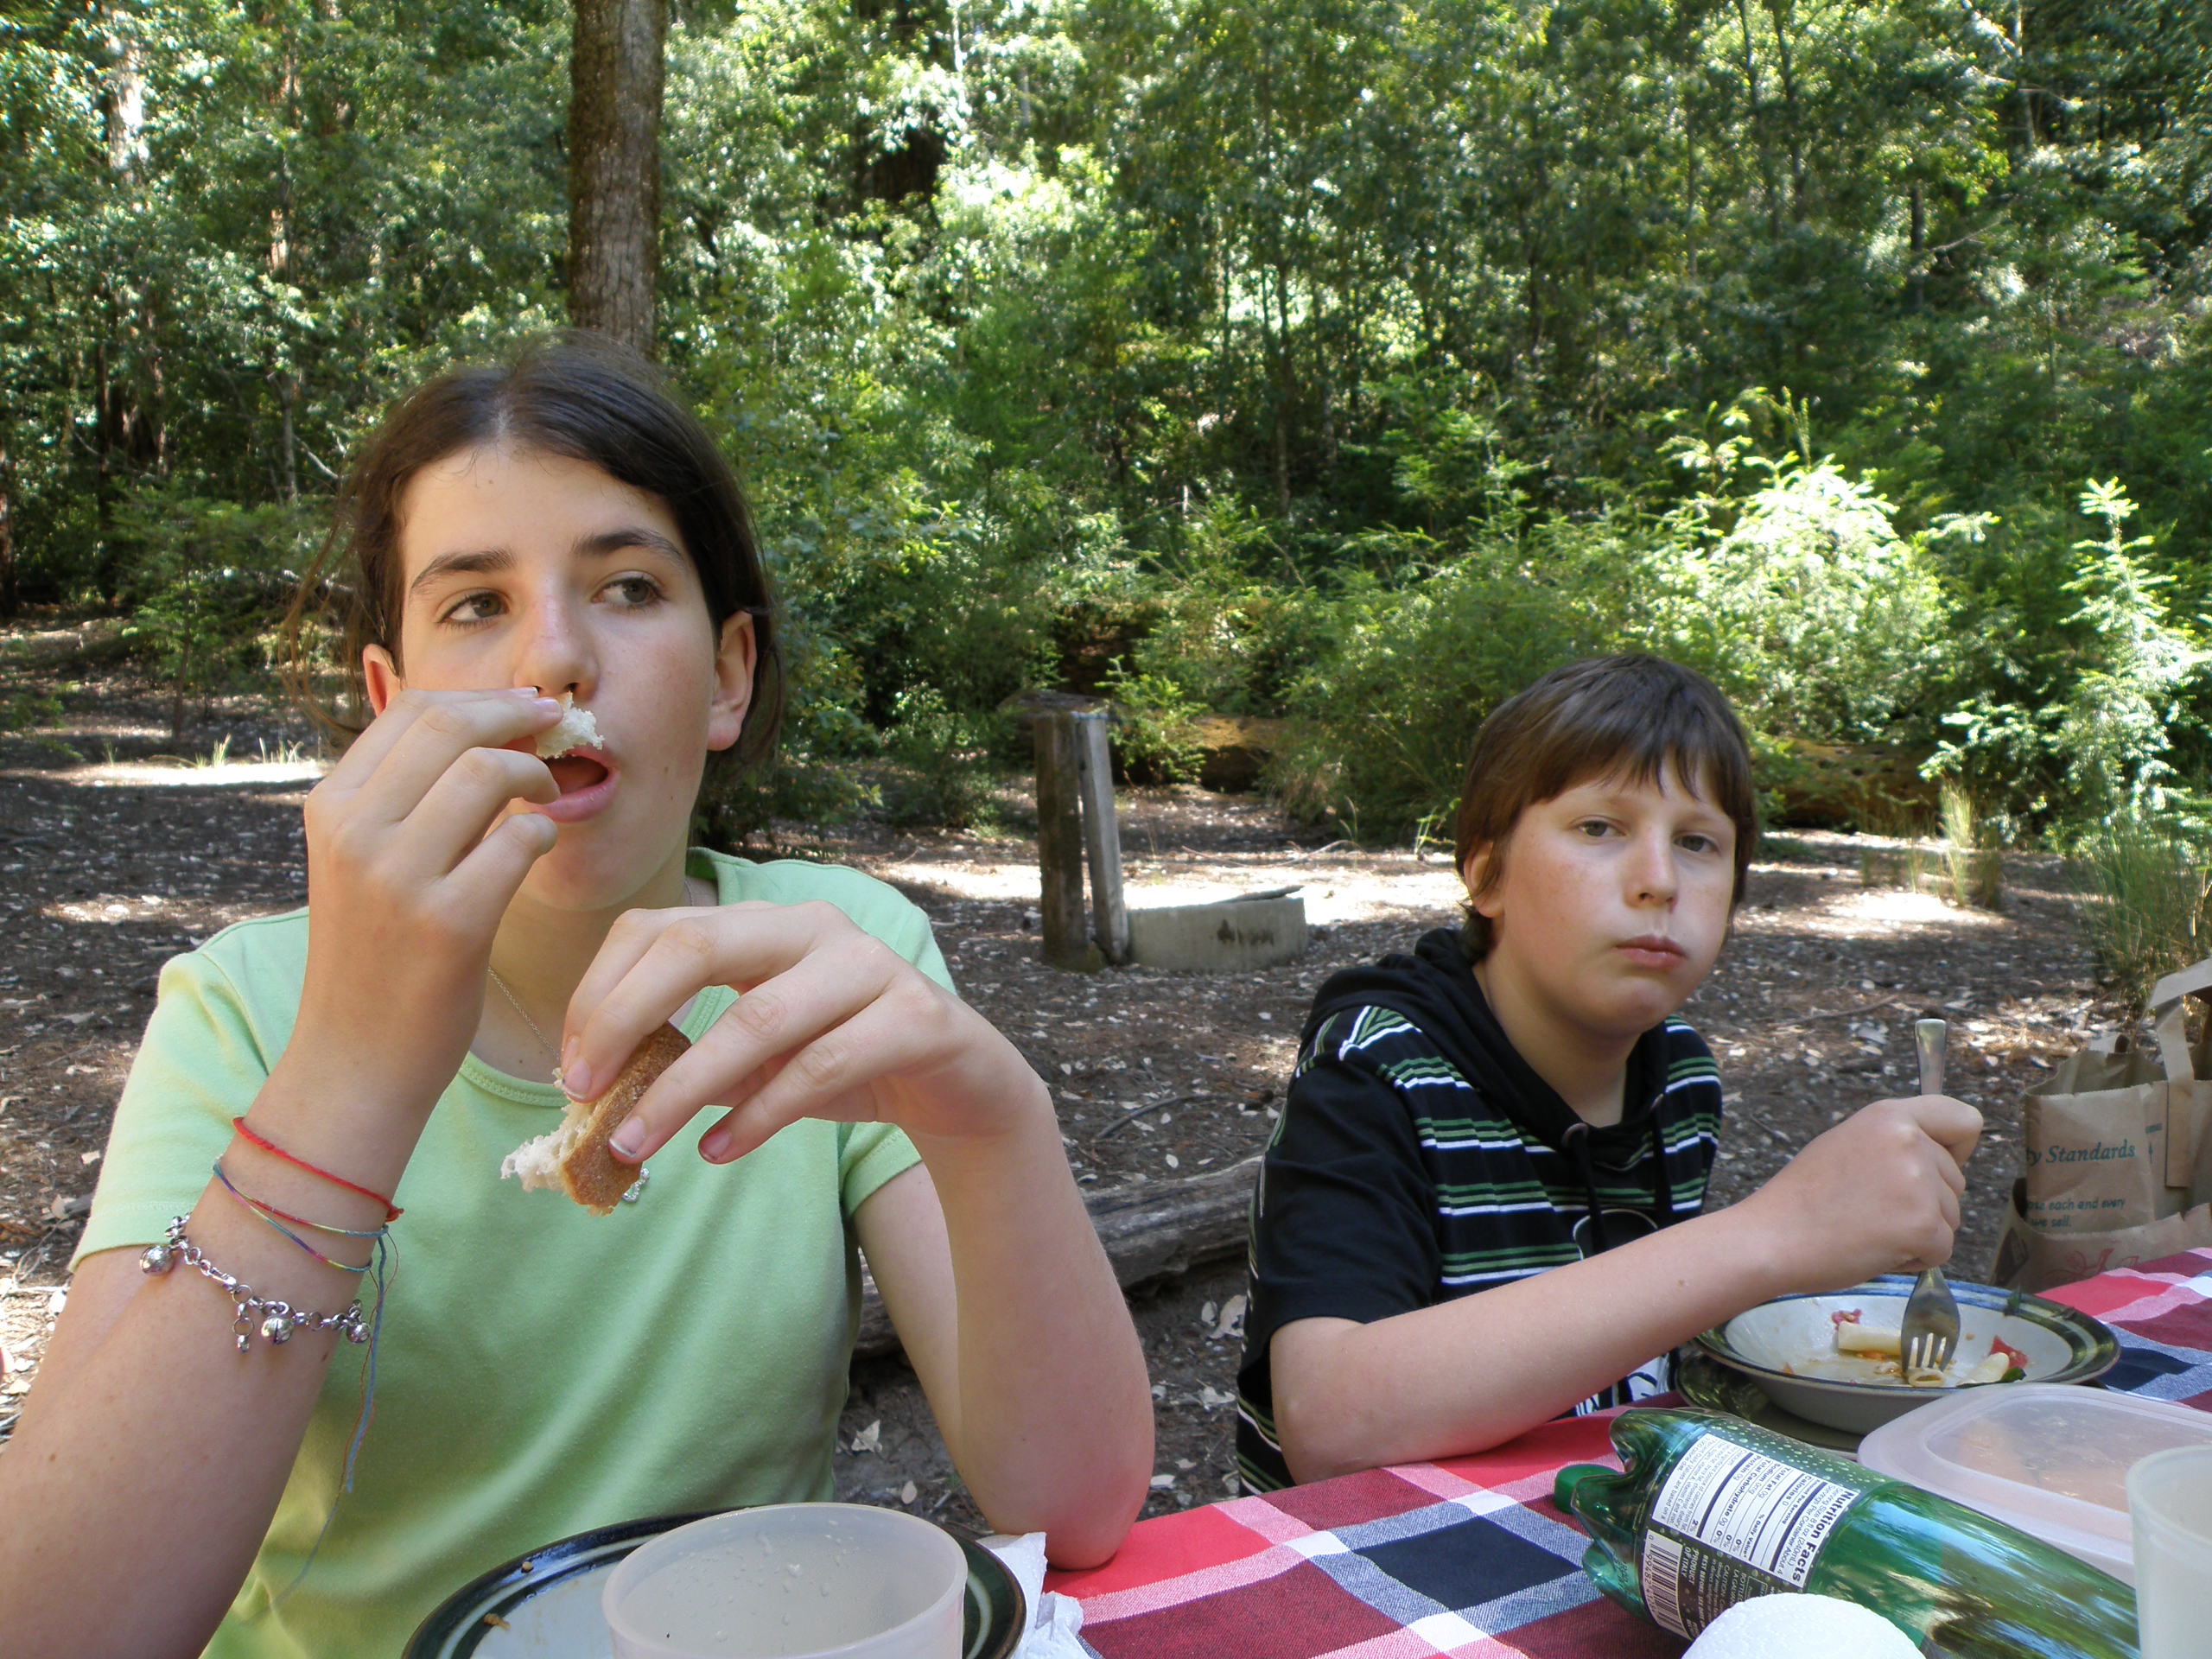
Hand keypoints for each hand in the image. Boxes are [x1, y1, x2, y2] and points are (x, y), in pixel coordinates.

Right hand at [285, 687, 563, 1114]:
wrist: (355, 1058)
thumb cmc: (375, 954)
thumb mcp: (363, 860)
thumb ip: (403, 796)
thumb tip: (479, 723)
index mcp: (332, 807)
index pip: (411, 708)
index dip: (482, 698)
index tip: (524, 707)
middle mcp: (355, 832)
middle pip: (451, 726)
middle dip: (517, 716)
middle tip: (555, 730)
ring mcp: (397, 877)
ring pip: (488, 773)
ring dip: (536, 775)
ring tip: (547, 796)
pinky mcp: (448, 923)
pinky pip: (519, 840)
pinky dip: (543, 832)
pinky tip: (540, 846)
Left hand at [560, 900, 1045, 1161]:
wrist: (963, 1087)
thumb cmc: (847, 1064)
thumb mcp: (758, 1063)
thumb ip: (692, 1064)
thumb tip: (597, 1099)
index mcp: (766, 923)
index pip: (661, 926)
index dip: (601, 991)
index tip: (570, 1067)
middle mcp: (814, 927)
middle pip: (699, 944)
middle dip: (624, 1017)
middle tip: (582, 1091)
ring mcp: (870, 966)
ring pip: (758, 1017)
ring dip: (683, 1088)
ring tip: (635, 1144)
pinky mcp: (915, 1016)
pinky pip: (822, 1066)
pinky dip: (759, 1116)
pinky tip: (718, 1152)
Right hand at [1736, 1094, 1982, 1294]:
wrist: (1773, 1237)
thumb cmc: (1803, 1198)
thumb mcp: (1847, 1143)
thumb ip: (1894, 1142)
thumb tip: (1938, 1159)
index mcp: (1889, 1116)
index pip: (1964, 1120)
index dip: (1956, 1148)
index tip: (1933, 1166)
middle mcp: (1910, 1143)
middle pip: (1956, 1180)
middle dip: (1927, 1201)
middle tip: (1872, 1208)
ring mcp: (1919, 1185)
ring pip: (1951, 1218)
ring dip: (1919, 1231)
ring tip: (1868, 1228)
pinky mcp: (1924, 1227)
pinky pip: (1942, 1250)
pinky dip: (1915, 1259)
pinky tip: (1874, 1248)